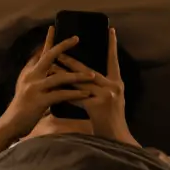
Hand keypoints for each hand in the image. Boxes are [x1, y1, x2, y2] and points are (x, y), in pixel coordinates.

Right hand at [0, 26, 94, 137]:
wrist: (11, 124)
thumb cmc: (22, 108)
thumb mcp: (26, 87)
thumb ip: (36, 76)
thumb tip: (47, 67)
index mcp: (29, 72)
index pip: (40, 53)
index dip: (48, 40)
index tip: (54, 28)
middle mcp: (31, 76)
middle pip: (49, 56)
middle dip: (63, 46)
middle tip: (76, 38)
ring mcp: (35, 88)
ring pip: (60, 77)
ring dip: (78, 76)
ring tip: (92, 75)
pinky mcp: (39, 101)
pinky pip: (61, 94)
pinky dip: (75, 94)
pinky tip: (86, 94)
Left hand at [56, 28, 138, 146]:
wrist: (116, 139)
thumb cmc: (110, 120)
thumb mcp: (110, 99)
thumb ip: (100, 87)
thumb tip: (85, 75)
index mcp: (117, 83)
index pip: (114, 60)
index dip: (112, 45)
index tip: (110, 30)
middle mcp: (113, 86)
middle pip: (88, 70)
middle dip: (72, 60)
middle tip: (59, 48)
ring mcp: (106, 95)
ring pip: (79, 81)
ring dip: (64, 74)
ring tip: (52, 66)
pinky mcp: (97, 106)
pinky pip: (77, 97)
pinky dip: (65, 92)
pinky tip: (55, 88)